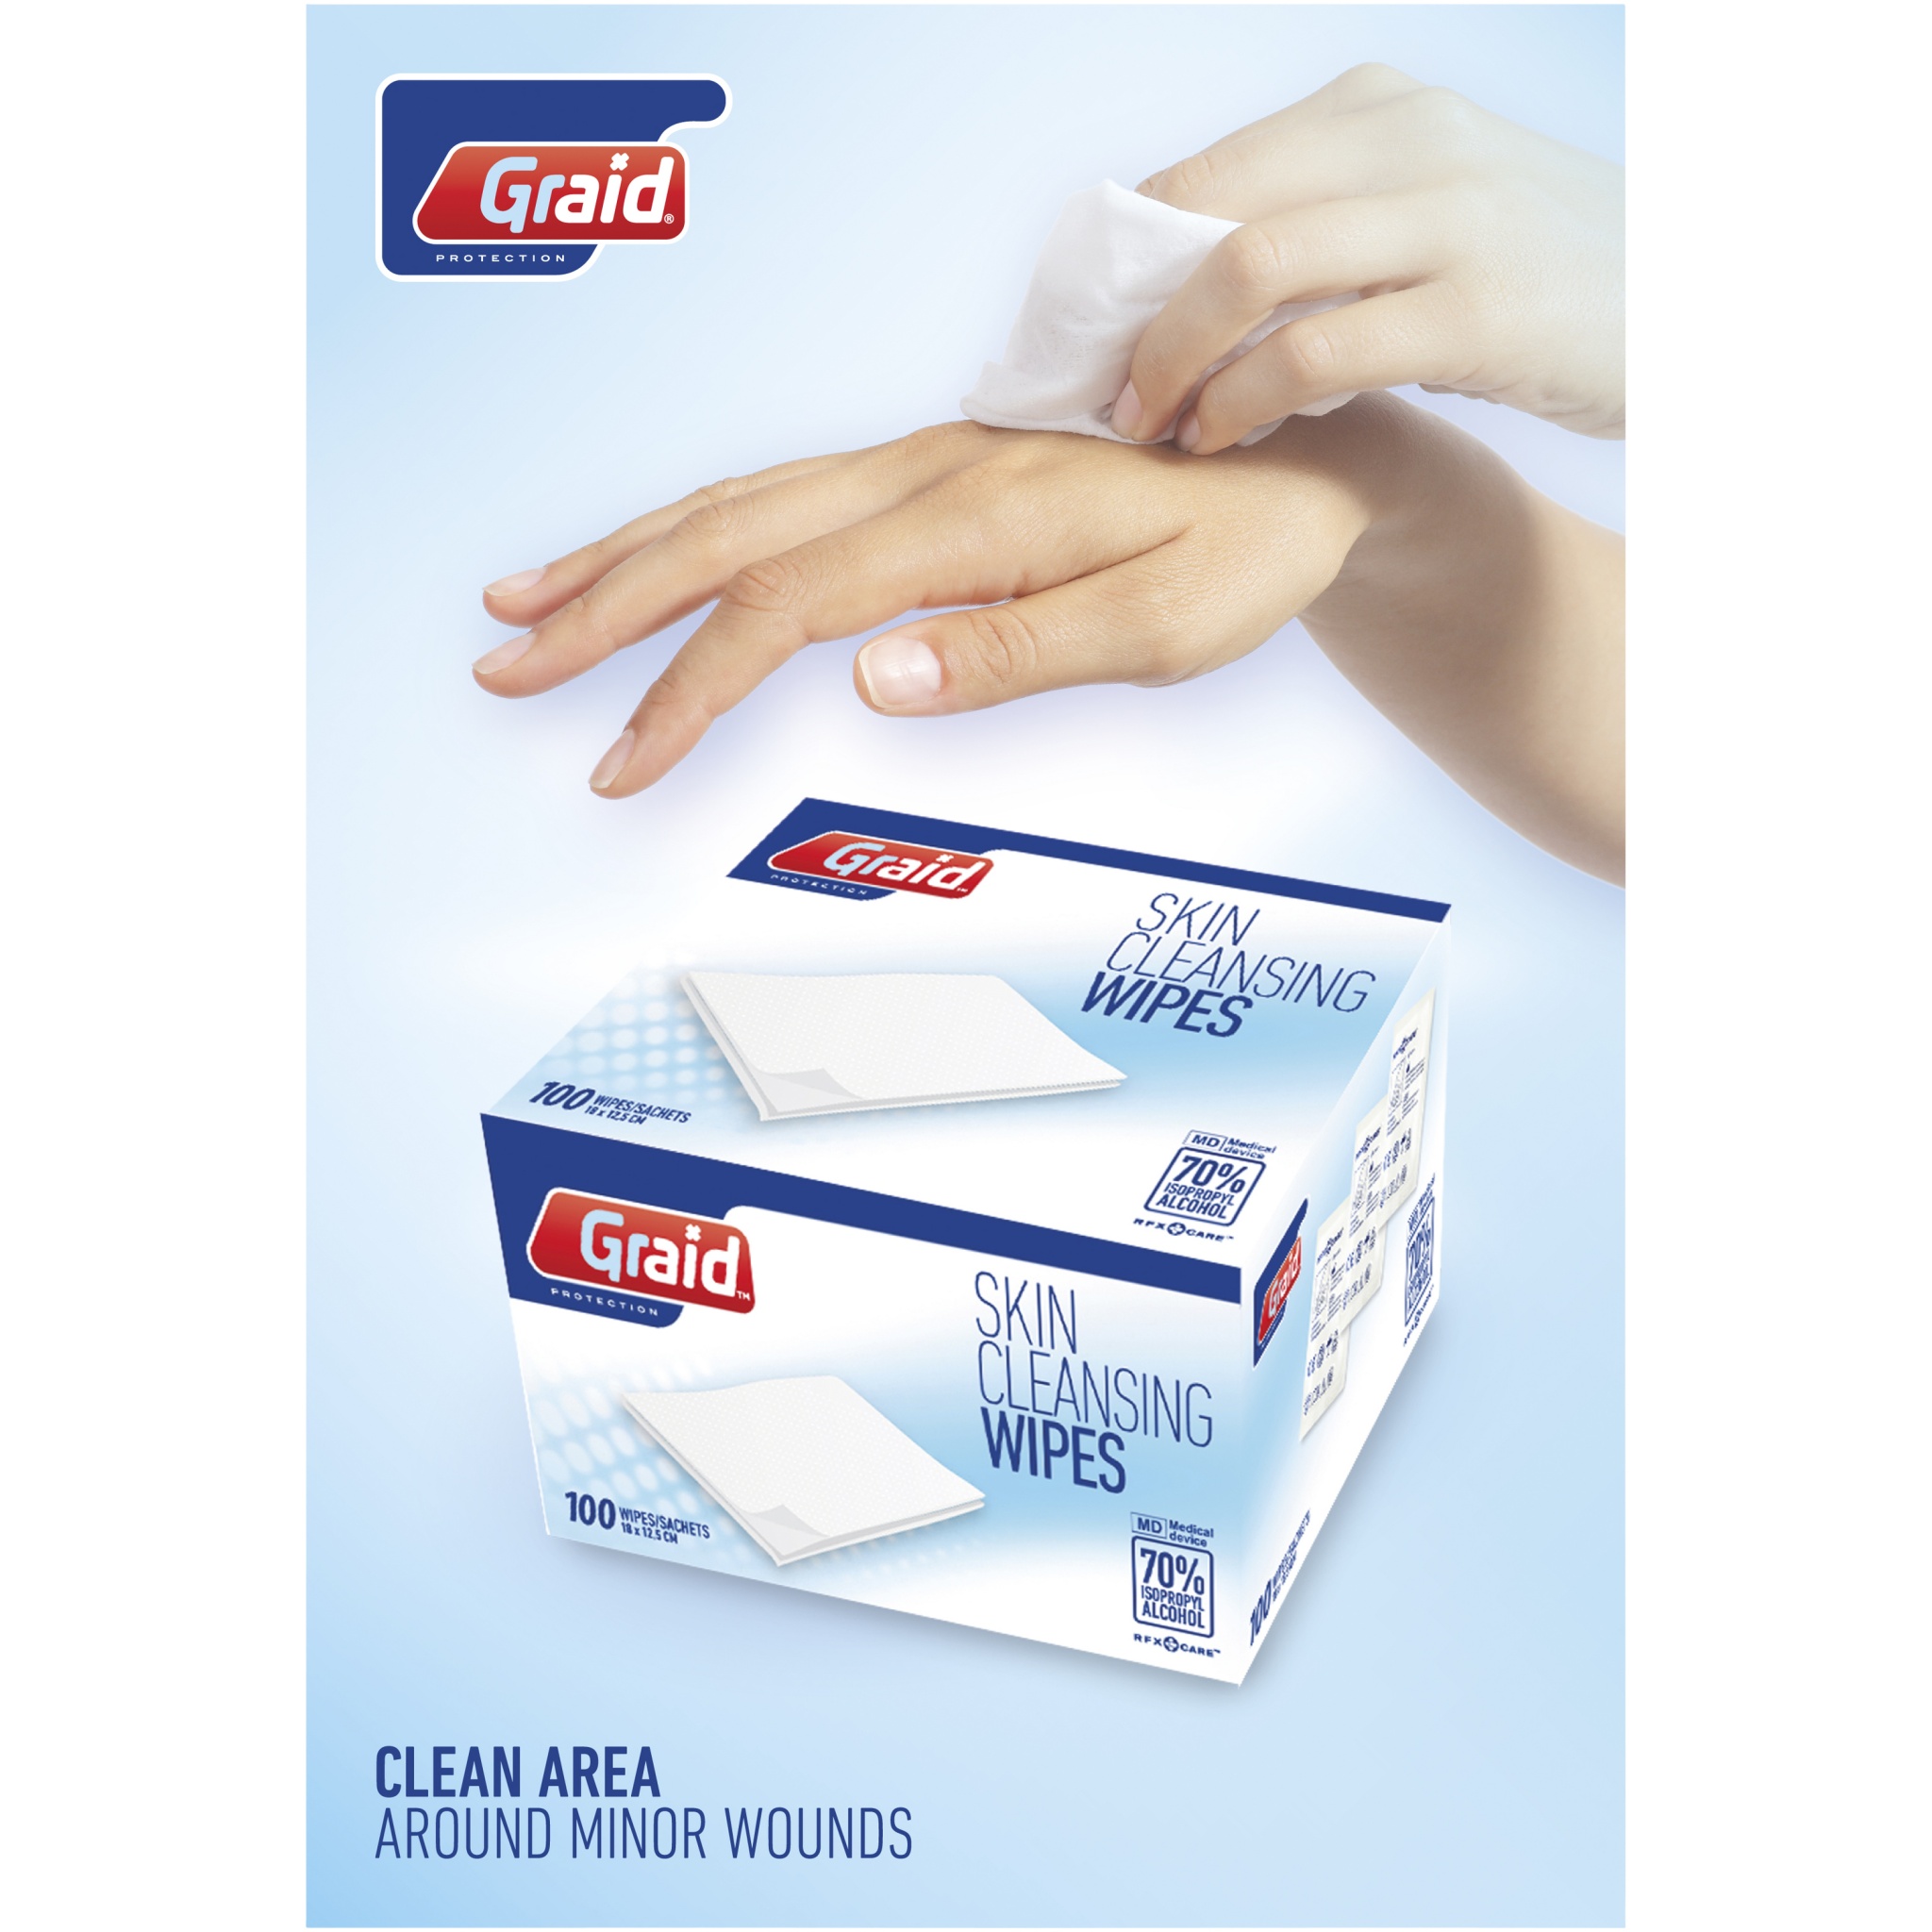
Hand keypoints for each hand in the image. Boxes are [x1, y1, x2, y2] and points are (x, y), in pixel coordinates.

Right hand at [474, 397, 1623, 880]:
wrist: (1299, 461)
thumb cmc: (1243, 550)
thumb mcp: (1160, 626)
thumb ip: (1016, 653)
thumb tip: (869, 681)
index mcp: (968, 518)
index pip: (787, 605)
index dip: (689, 687)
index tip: (620, 759)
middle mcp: (922, 474)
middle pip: (724, 533)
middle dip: (603, 603)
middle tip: (500, 660)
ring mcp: (916, 463)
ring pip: (736, 500)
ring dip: (623, 554)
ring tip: (525, 600)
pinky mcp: (923, 472)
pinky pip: (779, 492)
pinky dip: (694, 527)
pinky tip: (655, 555)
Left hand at [1112, 63, 1623, 452]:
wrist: (1696, 300)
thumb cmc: (1540, 272)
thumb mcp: (1430, 210)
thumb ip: (1325, 222)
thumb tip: (1186, 280)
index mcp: (1380, 107)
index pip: (1208, 169)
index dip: (1128, 258)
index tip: (1096, 334)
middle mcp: (1409, 139)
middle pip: (1210, 211)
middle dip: (1134, 314)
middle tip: (1105, 391)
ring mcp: (1448, 219)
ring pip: (1250, 270)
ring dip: (1176, 358)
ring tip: (1152, 421)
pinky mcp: (1478, 312)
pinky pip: (1314, 353)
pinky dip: (1243, 400)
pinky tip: (1224, 436)